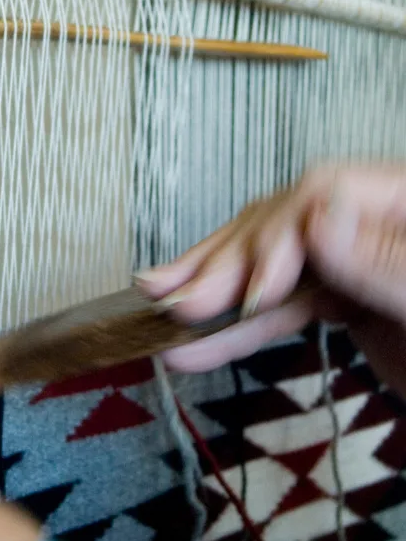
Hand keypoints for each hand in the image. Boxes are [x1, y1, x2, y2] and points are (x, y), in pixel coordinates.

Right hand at [135, 163, 405, 397]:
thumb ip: (388, 260)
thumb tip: (318, 211)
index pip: (326, 190)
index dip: (279, 232)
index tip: (253, 288)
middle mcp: (379, 222)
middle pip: (287, 223)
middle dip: (230, 261)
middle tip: (179, 301)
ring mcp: (362, 264)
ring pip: (276, 269)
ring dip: (215, 292)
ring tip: (156, 308)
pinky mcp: (350, 305)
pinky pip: (285, 313)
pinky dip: (239, 333)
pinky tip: (193, 350)